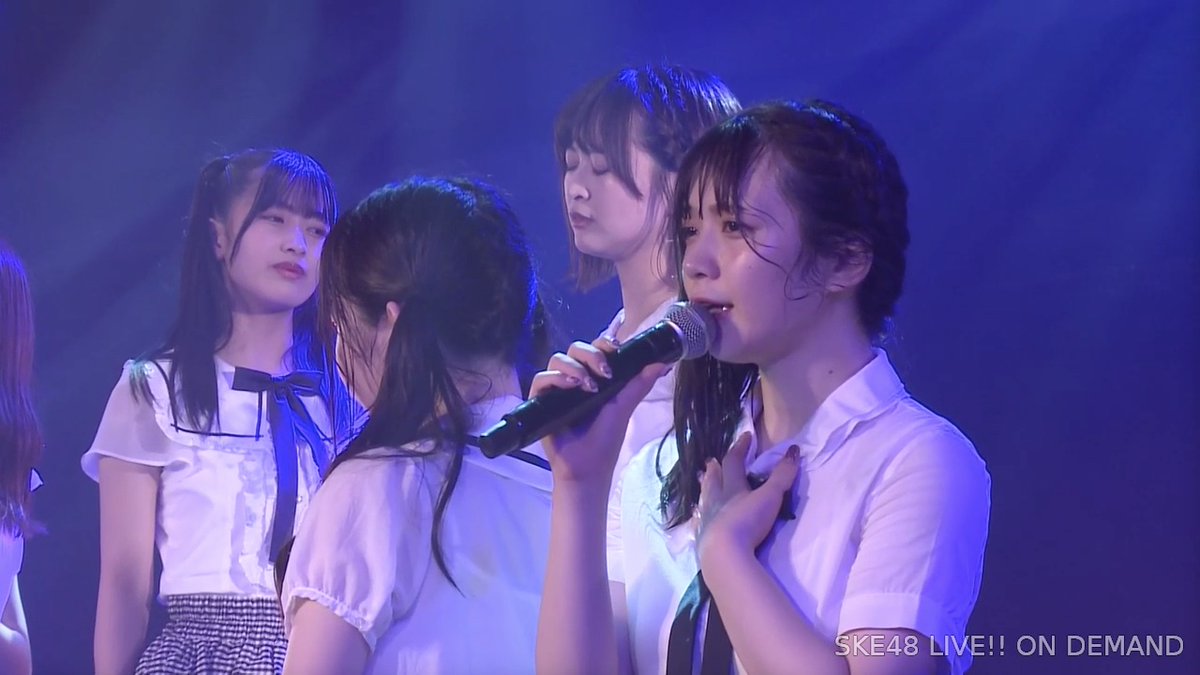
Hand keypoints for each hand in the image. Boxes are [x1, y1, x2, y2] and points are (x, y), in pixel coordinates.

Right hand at [528, 336, 668, 486]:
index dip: (604, 342)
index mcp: (594, 377)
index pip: (595, 348)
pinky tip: (570, 387)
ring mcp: (556, 389)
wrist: (587, 468)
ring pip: (557, 359)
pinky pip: (541, 379)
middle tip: (605, 370)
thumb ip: (640, 384)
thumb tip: (664, 363)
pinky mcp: (540, 401)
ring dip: (574, 366)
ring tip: (587, 384)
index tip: (615, 347)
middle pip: (575, 349)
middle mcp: (574, 379)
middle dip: (590, 353)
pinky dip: (556, 378)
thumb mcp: (624, 407)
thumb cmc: (605, 440)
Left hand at [696, 433, 798, 564]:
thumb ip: (782, 475)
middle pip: (713, 480)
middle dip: (715, 469)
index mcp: (732, 488)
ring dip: (705, 488)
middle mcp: (716, 501)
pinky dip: (699, 517)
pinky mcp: (703, 539)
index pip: (734, 462)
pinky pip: (699, 524)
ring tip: (702, 482)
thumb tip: (794, 449)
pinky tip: (697, 518)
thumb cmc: (748, 522)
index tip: (746, 436)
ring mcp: (707, 520)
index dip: (740, 448)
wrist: (724, 554)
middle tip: (712, 460)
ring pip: (704, 499)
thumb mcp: (770, 497)